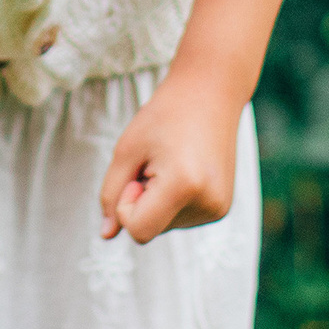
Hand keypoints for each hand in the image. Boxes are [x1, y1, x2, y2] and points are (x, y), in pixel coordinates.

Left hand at [98, 76, 241, 243]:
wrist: (210, 92)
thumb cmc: (164, 116)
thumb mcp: (127, 149)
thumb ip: (111, 193)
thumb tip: (106, 235)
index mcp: (185, 186)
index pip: (139, 230)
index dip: (125, 204)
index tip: (136, 172)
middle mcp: (208, 203)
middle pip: (151, 228)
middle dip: (142, 199)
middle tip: (156, 160)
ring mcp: (219, 208)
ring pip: (164, 225)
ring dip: (157, 198)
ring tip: (172, 161)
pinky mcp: (222, 208)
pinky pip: (180, 218)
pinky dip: (172, 199)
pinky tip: (184, 169)